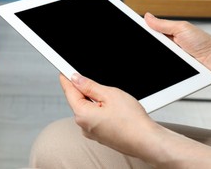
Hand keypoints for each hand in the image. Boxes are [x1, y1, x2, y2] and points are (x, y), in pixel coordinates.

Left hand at [60, 72, 210, 167]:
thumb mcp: (109, 94)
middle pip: (78, 100)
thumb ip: (89, 86)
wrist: (147, 140)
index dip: (67, 78)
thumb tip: (75, 79)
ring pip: (88, 109)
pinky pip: (95, 118)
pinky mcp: (101, 136)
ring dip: (94, 100)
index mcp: (82, 114)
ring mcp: (92, 132)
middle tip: (92, 79)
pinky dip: (100, 110)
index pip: (69, 91)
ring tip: (111, 98)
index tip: (64, 70)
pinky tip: (113, 108)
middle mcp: (83, 126)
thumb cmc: (131, 120)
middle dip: (84, 89)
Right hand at [144, 13, 210, 86]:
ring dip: (151, 55)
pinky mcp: (169, 70)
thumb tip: (147, 16)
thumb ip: (163, 24)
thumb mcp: (182, 28)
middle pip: (148, 43)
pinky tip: (165, 62)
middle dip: (145, 42)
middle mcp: (166, 45)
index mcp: (167, 33)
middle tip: (153, 43)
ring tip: (166, 53)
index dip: (140, 29)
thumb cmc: (204, 44)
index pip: (149, 30)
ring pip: (152, 56)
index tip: (131, 27)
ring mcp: (168, 57)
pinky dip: (156, 68)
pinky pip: (158, 69)